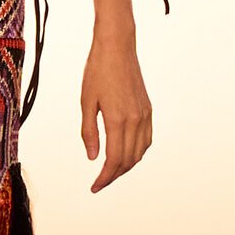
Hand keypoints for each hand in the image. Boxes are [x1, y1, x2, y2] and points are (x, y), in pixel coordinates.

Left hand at [80, 27, 151, 191]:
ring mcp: (144, 115)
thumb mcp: (86, 102)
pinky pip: (146, 139)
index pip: (114, 160)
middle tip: (99, 182)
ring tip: (111, 171)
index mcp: (117, 119)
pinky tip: (126, 154)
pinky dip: (137, 152)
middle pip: (128, 160)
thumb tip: (93, 158)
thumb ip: (89, 132)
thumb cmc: (97, 71)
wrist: (117, 48)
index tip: (95, 187)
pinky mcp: (148, 110)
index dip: (105, 178)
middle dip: (114, 175)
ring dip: (126, 166)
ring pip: (139, 152)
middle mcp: (135, 120)